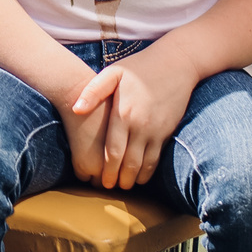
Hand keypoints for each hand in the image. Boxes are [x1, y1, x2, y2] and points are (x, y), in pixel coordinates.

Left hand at [68, 48, 199, 189]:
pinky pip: (157, 158)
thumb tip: (75, 109)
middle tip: (109, 188)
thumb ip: (93, 91)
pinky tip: (141, 176)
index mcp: (123, 113)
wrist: (176, 63)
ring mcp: (156, 131)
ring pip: (144, 164)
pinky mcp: (167, 132)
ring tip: (124, 186)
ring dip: (134, 179)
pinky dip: (149, 171)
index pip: (113, 151)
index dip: (107, 170)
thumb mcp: (113, 73)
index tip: (101, 181)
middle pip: (128, 163)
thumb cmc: (139, 67)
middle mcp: (140, 126)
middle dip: (119, 179)